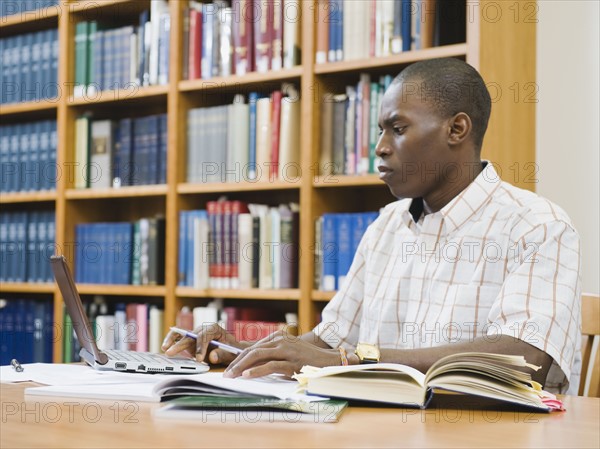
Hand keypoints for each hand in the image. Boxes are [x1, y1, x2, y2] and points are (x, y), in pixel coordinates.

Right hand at [161, 323, 244, 364]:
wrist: (230, 349)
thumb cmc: (231, 350)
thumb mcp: (230, 353)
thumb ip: (222, 354)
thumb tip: (212, 356)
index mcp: (214, 328)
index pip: (204, 336)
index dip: (200, 347)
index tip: (198, 359)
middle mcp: (202, 329)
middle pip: (190, 335)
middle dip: (181, 344)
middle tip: (171, 353)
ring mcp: (195, 334)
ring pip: (181, 332)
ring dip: (172, 339)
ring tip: (165, 348)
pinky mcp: (189, 340)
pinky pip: (178, 337)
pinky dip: (171, 340)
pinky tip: (165, 347)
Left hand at [223, 331, 341, 378]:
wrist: (328, 361)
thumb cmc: (306, 359)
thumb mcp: (287, 353)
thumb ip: (271, 356)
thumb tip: (249, 367)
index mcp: (278, 337)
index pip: (252, 347)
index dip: (238, 358)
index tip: (228, 368)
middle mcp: (280, 340)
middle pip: (252, 350)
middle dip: (236, 362)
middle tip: (225, 374)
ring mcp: (286, 350)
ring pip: (258, 356)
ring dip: (241, 367)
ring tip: (231, 376)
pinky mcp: (292, 362)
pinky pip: (270, 366)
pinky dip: (256, 371)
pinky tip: (246, 376)